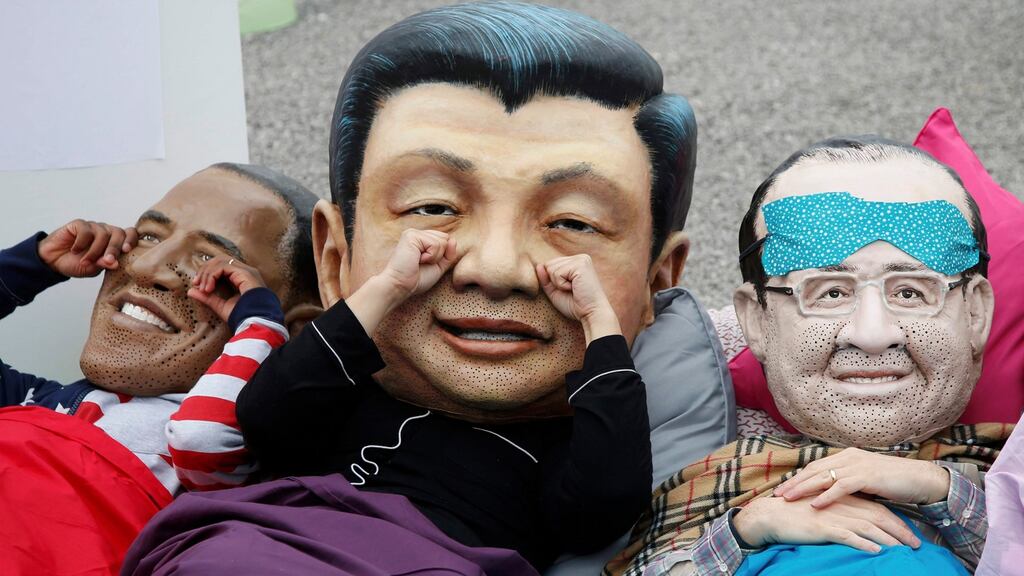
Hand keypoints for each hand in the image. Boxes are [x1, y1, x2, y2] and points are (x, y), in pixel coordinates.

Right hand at [38, 219, 137, 276]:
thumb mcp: (92, 269)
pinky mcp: (79, 224)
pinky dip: (81, 243)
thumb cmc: (76, 264)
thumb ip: (103, 265)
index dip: (131, 240)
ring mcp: (93, 227)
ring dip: (94, 251)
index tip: (127, 250)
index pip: (129, 234)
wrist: (53, 261)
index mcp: (114, 242)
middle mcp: (106, 232)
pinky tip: (74, 250)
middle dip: (114, 249)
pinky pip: (86, 231)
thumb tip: (115, 263)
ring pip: (103, 234)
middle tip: (107, 261)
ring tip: (85, 261)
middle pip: (118, 233)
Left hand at [187, 256, 266, 321]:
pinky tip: (209, 288)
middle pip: (219, 259)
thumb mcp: (220, 306)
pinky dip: (212, 275)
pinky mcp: (245, 272)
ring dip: (207, 273)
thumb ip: (207, 298)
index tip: (197, 285)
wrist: (256, 322)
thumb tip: (191, 291)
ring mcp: (246, 270)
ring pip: (220, 261)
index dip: (207, 272)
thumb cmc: (242, 316)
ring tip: (203, 287)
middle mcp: (244, 271)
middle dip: (205, 270)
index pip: (221, 266)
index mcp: (241, 277)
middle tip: (196, 283)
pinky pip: (223, 266)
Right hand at [377, 229, 457, 300]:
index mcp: (422, 240)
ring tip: (419, 262)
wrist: (400, 286)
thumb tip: (453, 239)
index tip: (427, 264)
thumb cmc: (416, 279)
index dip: (442, 255)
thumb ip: (448, 254)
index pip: (445, 240)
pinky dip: (430, 256)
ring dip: (434, 257)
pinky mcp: (411, 235)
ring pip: (442, 241)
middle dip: (439, 255)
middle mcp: (417, 234)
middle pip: (445, 238)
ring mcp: (414, 233)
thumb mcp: (438, 267)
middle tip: (422, 263)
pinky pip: (435, 244)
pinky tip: (417, 260)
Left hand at [536, 254, 619, 342]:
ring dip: (559, 284)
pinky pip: (557, 273)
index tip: (569, 290)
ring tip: (574, 289)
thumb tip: (538, 265)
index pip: (551, 265)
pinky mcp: (580, 264)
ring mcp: (581, 259)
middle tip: (571, 290)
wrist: (592, 314)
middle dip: (555, 282)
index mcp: (576, 262)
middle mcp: (580, 258)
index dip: (553, 281)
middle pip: (549, 265)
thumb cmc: (576, 306)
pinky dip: (562, 285)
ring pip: (551, 268)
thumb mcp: (556, 292)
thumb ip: (546, 279)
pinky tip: (574, 288)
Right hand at [732, 493, 920, 553]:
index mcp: (842, 498)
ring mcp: (833, 516)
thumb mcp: (823, 509)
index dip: (896, 521)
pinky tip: (876, 552)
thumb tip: (860, 522)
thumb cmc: (795, 514)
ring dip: (888, 540)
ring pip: (868, 527)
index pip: (876, 508)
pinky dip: (864, 544)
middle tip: (916, 545)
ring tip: (903, 551)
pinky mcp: (823, 527)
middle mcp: (841, 504)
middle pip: (878, 516)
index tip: (909, 534)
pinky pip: (848, 536)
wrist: (770, 515)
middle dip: (900, 531)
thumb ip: (842, 511)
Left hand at [773, 448, 950, 507]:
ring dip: (803, 488)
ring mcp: (858, 465)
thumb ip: (847, 482)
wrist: (921, 479)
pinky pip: (842, 486)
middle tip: (777, 494)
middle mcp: (849, 457)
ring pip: (823, 477)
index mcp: (847, 456)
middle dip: (794, 482)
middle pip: (814, 470)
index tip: (783, 488)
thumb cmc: (894, 481)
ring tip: (788, 498)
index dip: (798, 477)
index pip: (816, 466)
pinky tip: (814, 504)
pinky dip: (826, 495)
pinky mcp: (867, 476)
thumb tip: (830, 492)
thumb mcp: (865, 480)